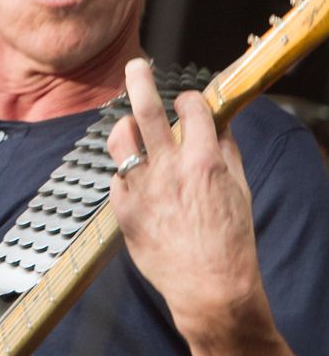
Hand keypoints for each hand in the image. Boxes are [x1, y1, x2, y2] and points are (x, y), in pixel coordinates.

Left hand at [107, 58, 273, 351]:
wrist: (210, 290)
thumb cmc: (230, 241)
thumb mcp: (240, 190)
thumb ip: (226, 150)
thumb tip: (217, 121)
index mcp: (203, 160)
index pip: (192, 107)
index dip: (190, 98)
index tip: (188, 101)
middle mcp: (169, 168)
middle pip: (145, 107)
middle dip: (139, 78)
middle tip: (136, 65)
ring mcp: (142, 188)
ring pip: (120, 138)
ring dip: (124, 127)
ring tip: (129, 127)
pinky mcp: (123, 209)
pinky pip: (116, 177)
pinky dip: (126, 174)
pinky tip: (136, 181)